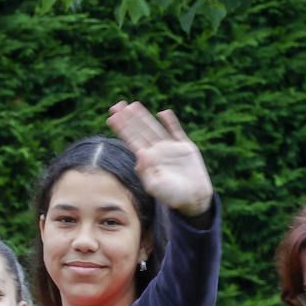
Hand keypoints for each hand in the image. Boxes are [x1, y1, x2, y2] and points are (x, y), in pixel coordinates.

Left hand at [106, 101, 212, 217]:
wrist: (193, 199)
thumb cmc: (172, 196)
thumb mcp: (155, 187)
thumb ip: (146, 172)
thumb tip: (140, 155)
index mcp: (147, 160)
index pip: (131, 141)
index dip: (122, 129)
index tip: (111, 117)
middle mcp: (156, 151)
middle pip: (140, 131)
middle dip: (128, 119)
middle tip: (116, 106)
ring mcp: (170, 148)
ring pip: (154, 128)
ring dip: (144, 117)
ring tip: (133, 105)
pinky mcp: (185, 147)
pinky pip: (176, 131)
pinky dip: (171, 122)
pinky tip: (163, 113)